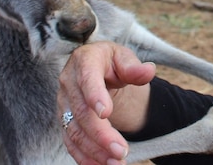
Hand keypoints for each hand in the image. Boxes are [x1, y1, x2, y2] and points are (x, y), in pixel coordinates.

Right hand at [58, 41, 154, 164]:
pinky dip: (84, 157)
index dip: (95, 96)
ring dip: (94, 150)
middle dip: (101, 134)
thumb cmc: (112, 62)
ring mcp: (64, 104)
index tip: (106, 113)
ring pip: (74, 132)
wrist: (98, 70)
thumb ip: (134, 67)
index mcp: (84, 61)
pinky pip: (71, 143)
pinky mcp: (65, 121)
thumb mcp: (124, 58)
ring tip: (116, 163)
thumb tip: (148, 71)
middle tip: (121, 151)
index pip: (87, 78)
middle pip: (81, 112)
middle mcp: (69, 83)